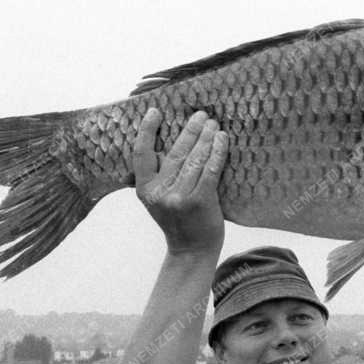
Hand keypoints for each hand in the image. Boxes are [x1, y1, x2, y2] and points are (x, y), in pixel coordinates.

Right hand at [134, 109, 228, 253]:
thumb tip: (162, 143)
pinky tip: (222, 140)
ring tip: (213, 124)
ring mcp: (179, 197)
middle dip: (190, 130)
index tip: (154, 112)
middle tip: (201, 115)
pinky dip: (217, 152)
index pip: (141, 153)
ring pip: (194, 158)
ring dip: (206, 137)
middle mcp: (159, 192)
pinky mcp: (200, 200)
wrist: (192, 251)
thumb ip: (156, 176)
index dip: (147, 131)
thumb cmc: (178, 221)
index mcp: (144, 190)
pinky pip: (210, 169)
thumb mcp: (157, 200)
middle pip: (175, 152)